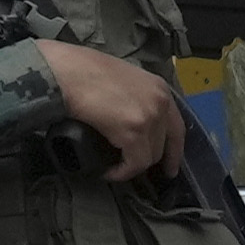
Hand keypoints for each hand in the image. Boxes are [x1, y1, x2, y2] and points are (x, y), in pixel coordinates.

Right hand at [38, 41, 184, 181]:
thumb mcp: (122, 81)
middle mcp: (161, 102)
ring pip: (149, 157)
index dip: (174, 151)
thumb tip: (128, 121)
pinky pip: (134, 163)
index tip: (170, 167)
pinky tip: (108, 171)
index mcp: (159, 88)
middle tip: (134, 169)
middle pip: (163, 144)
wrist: (68, 72)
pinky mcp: (133, 132)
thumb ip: (134, 98)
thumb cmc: (84, 72)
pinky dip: (121, 172)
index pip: (176, 127)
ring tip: (115, 167)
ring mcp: (150, 117)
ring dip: (131, 166)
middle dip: (149, 160)